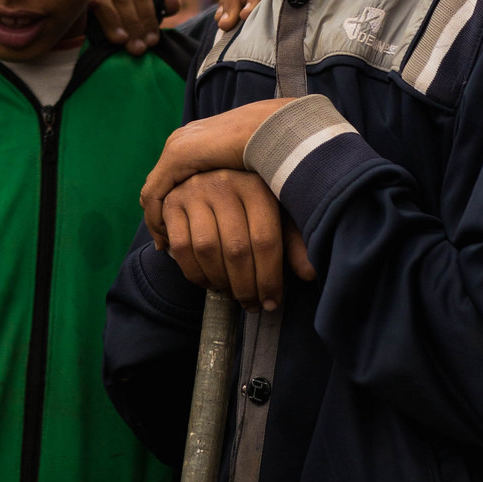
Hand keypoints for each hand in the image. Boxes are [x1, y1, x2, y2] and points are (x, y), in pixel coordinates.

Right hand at [92, 0, 172, 54]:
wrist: (72, 14)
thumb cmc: (109, 11)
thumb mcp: (133, 7)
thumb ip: (154, 4)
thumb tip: (175, 4)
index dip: (148, 17)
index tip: (152, 41)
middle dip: (133, 25)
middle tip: (139, 49)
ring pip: (104, 1)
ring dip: (114, 23)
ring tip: (122, 42)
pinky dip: (89, 3)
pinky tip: (93, 7)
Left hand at [140, 102, 297, 240]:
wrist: (277, 128)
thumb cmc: (274, 153)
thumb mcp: (251, 177)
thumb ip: (236, 192)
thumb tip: (244, 221)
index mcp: (198, 142)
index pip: (173, 181)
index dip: (174, 211)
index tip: (180, 240)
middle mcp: (183, 141)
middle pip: (161, 187)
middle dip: (163, 219)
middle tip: (169, 247)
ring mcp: (179, 147)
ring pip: (155, 192)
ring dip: (160, 221)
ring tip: (170, 247)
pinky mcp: (179, 155)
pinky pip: (155, 194)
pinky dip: (158, 218)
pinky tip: (170, 238)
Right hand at [157, 169, 314, 309]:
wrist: (208, 176)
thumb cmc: (250, 205)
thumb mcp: (277, 215)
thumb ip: (292, 242)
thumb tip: (310, 273)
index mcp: (257, 186)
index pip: (265, 240)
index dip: (269, 278)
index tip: (272, 302)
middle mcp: (225, 183)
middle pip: (236, 249)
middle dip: (246, 287)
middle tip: (252, 305)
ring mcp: (196, 191)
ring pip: (207, 250)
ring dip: (220, 282)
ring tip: (232, 294)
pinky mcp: (172, 203)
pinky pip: (181, 248)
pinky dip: (195, 274)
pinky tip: (209, 283)